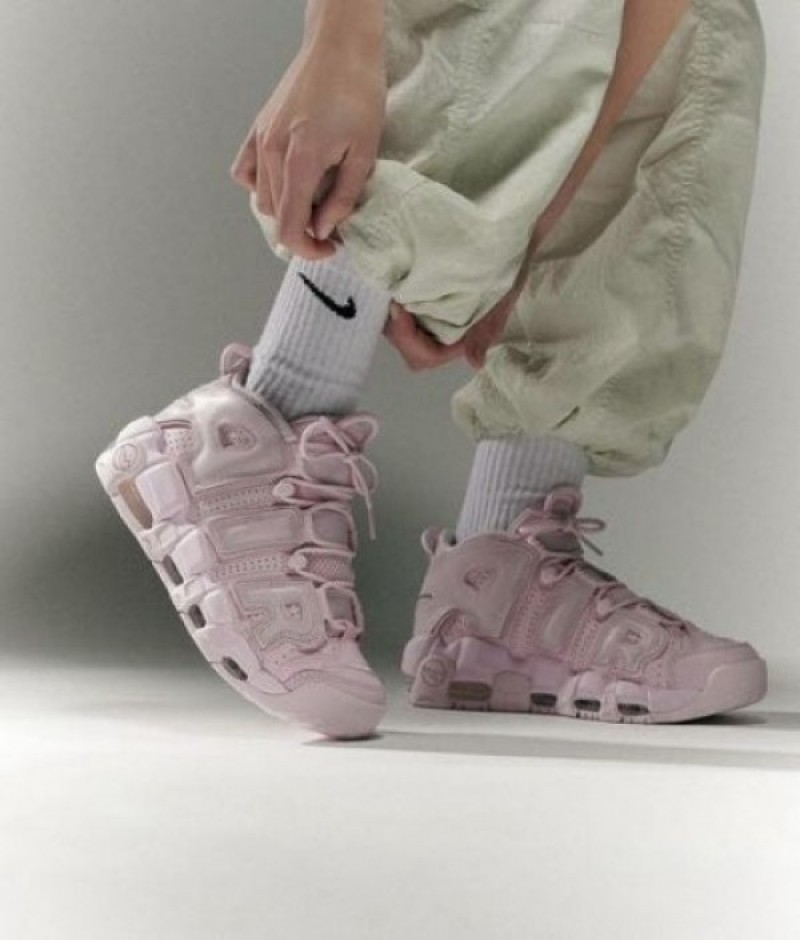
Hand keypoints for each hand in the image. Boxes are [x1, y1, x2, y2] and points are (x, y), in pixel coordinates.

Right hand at [229, 37, 386, 261]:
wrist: (340, 45)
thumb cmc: (357, 91)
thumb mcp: (364, 152)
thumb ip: (341, 197)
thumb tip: (324, 228)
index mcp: (300, 162)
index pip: (290, 228)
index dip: (309, 249)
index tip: (330, 247)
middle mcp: (273, 153)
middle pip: (276, 216)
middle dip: (303, 230)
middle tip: (331, 224)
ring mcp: (261, 140)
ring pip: (262, 198)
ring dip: (285, 210)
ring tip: (312, 203)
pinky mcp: (258, 128)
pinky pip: (247, 171)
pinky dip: (261, 186)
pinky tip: (285, 183)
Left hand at [383, 203, 572, 371]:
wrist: (510, 234)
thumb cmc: (508, 267)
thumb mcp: (501, 299)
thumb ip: (487, 331)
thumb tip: (475, 363)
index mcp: (458, 340)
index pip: (424, 356)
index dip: (408, 339)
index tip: (398, 307)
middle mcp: (439, 332)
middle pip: (404, 344)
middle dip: (394, 324)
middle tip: (388, 291)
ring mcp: (427, 314)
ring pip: (396, 325)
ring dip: (390, 308)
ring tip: (388, 281)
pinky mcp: (419, 294)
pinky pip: (396, 302)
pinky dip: (390, 292)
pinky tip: (390, 273)